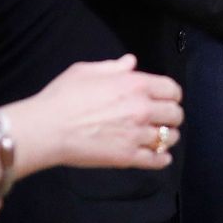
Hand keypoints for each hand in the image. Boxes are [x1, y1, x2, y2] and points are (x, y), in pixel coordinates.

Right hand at [8, 54, 184, 173]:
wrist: (47, 128)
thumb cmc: (63, 97)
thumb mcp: (86, 70)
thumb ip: (113, 66)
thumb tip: (130, 62)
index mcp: (134, 84)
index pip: (171, 89)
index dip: (172, 94)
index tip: (168, 98)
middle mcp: (141, 109)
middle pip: (175, 114)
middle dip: (172, 115)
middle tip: (165, 118)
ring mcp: (136, 134)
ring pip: (169, 137)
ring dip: (168, 137)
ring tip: (162, 137)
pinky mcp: (127, 157)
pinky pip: (156, 160)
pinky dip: (162, 159)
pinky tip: (161, 157)